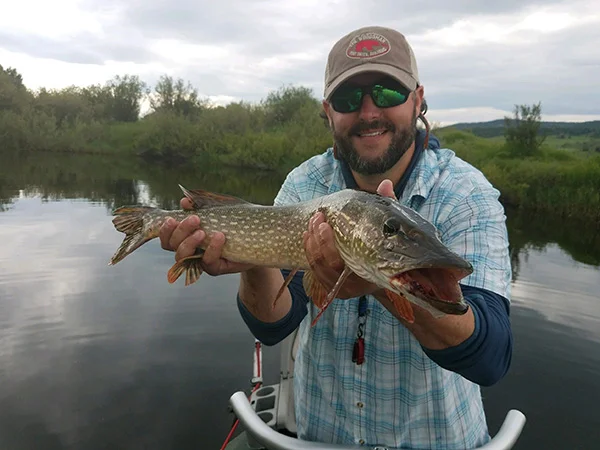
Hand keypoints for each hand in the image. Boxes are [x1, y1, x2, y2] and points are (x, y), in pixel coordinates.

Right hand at [159, 197, 253, 275]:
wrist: (256, 238)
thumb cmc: (232, 222)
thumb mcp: (217, 210)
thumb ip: (200, 206)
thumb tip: (184, 200)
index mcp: (185, 236)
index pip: (166, 237)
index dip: (164, 230)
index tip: (172, 219)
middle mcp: (189, 250)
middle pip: (171, 246)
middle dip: (180, 231)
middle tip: (195, 219)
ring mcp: (200, 261)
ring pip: (183, 257)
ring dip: (190, 242)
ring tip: (203, 231)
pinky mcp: (215, 268)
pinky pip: (208, 262)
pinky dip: (212, 248)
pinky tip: (220, 236)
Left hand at [302, 180, 396, 298]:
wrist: (390, 271)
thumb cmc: (388, 246)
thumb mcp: (389, 228)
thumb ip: (387, 207)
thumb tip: (385, 183)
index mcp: (370, 275)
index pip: (342, 264)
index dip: (328, 245)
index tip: (324, 224)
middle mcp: (354, 288)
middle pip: (326, 265)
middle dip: (318, 240)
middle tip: (317, 218)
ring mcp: (340, 289)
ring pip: (317, 267)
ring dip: (311, 243)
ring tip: (312, 222)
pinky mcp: (331, 286)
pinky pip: (315, 269)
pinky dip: (310, 251)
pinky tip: (308, 235)